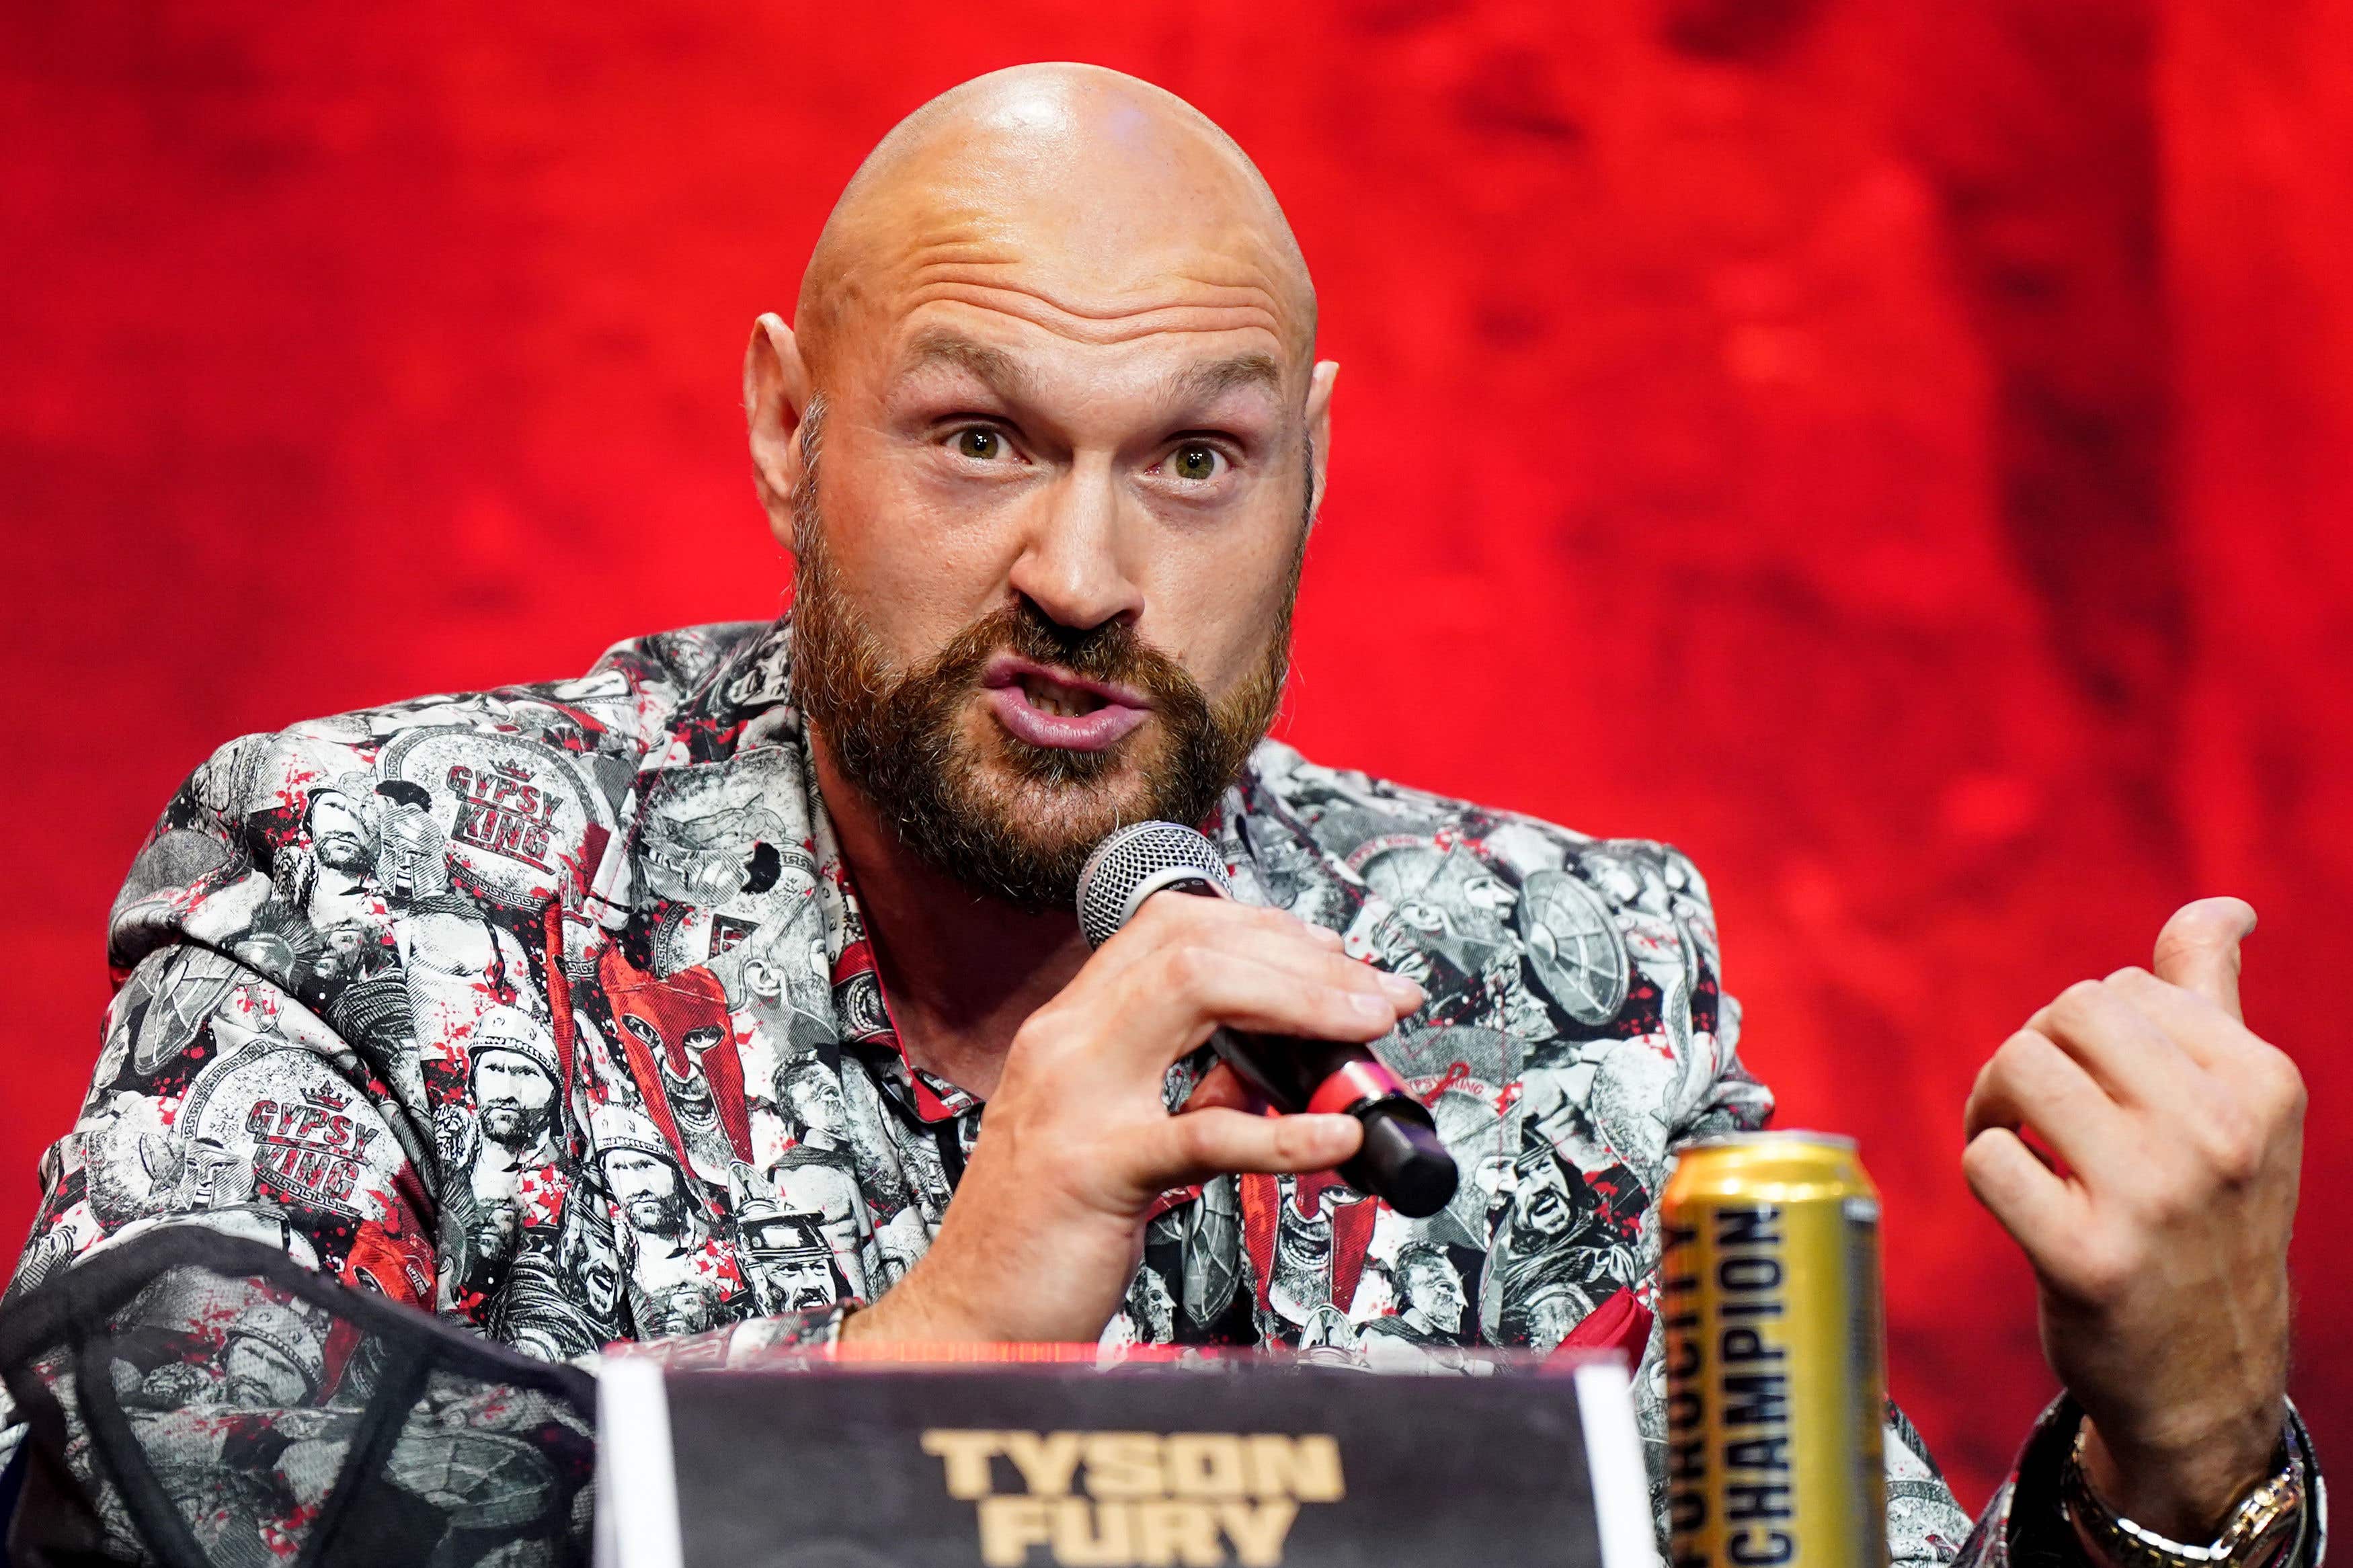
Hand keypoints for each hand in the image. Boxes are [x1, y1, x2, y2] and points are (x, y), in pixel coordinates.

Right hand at [842, 894, 1423, 1343]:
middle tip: (1377, 994)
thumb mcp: (1117, 1135)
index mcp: (1071, 1031)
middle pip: (1194, 942)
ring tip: (1369, 1029)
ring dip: (1304, 1002)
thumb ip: (1187, 1088)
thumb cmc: (1042, 1236)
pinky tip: (1335, 1140)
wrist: (968, 1323)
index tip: (1335, 960)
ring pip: (1197, 992)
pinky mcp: (1096, 1175)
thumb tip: (1275, 1064)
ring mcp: (1076, 1102)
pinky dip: (1282, 1131)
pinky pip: (1203, 1134)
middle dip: (1302, 956)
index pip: (1172, 928)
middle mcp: (1066, 1045)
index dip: (1267, 929)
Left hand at [1963, 899, 2302, 1540]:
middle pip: (2064, 1015)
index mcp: (2260, 1082)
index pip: (2120, 989)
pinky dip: (1983, 1170)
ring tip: (2018, 1145)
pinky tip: (2019, 1202)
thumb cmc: (2205, 1219)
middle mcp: (2220, 1134)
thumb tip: (2221, 908)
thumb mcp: (2236, 1106)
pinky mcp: (2088, 1259)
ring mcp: (2157, 1198)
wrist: (2205, 1377)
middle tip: (2039, 1112)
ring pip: (2017, 1069)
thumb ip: (2212, 996)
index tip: (2094, 1087)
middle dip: (2032, 1053)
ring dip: (1994, 1104)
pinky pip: (1985, 1158)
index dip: (2081, 1033)